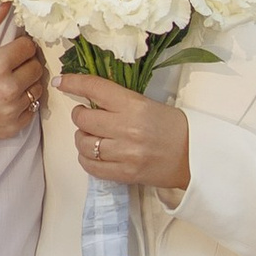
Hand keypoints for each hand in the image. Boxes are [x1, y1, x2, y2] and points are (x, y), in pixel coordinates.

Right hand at [0, 3, 43, 142]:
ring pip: (37, 88)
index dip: (21, 44)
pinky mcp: (12, 128)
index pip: (28, 46)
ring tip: (9, 80)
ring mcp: (11, 111)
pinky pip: (33, 109)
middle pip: (36, 66)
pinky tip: (8, 98)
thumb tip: (6, 2)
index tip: (11, 47)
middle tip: (11, 63)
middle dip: (26, 61)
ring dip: (27, 81)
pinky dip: (25, 102)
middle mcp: (8, 90)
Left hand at [69, 81, 190, 194]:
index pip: (95, 89)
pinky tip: (94, 154)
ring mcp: (124, 153)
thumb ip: (119, 102)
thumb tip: (89, 98)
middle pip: (83, 119)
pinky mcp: (124, 174)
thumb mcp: (147, 105)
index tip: (60, 82)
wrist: (194, 157)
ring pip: (84, 143)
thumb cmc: (172, 127)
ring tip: (91, 136)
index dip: (74, 83)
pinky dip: (86, 158)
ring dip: (82, 138)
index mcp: (134, 105)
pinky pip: (91, 166)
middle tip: (85, 116)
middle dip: (79, 115)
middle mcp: (127, 128)